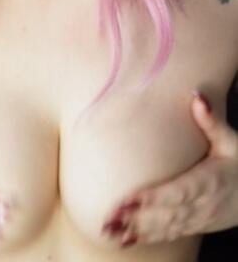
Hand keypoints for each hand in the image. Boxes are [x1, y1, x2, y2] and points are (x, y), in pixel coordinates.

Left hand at [100, 91, 237, 247]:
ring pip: (165, 228)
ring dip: (137, 230)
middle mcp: (201, 204)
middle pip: (166, 214)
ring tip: (110, 228)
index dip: (155, 198)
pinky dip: (147, 238)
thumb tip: (197, 97)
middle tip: (110, 216)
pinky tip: (125, 239)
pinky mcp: (192, 226)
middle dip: (137, 217)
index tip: (130, 198)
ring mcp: (197, 219)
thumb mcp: (231, 142)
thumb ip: (211, 122)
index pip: (179, 192)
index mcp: (209, 181)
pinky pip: (168, 234)